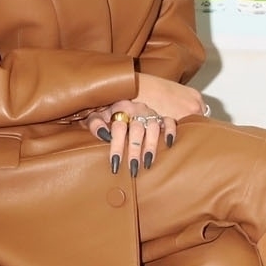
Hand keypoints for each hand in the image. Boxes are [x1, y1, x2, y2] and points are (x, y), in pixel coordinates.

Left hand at [85, 78, 203, 177]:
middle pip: (136, 131)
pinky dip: (170, 132)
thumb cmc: (107, 110)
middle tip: (133, 169)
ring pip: (154, 128)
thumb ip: (94, 123)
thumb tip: (102, 133)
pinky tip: (168, 144)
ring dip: (151, 146)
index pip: (118, 128)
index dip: (116, 147)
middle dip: (135, 151)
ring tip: (148, 163)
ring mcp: (150, 113)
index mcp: (120, 108)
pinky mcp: (162, 115)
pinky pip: (170, 122)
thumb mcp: (96, 113)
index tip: (115, 164)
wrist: (122, 96)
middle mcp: (137, 110)